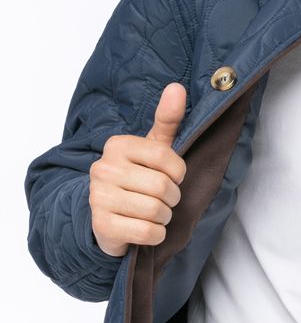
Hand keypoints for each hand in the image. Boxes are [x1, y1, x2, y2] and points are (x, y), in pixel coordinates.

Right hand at [89, 82, 187, 256]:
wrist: (107, 218)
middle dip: (172, 198)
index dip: (178, 173)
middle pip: (162, 187)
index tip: (171, 177)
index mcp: (117, 145)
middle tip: (163, 200)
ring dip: (164, 217)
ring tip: (154, 213)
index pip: (167, 158)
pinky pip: (147, 232)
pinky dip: (156, 234)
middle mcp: (103, 168)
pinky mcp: (102, 225)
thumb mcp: (152, 149)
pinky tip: (146, 228)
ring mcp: (99, 197)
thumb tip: (177, 87)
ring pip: (156, 211)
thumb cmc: (137, 179)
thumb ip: (167, 120)